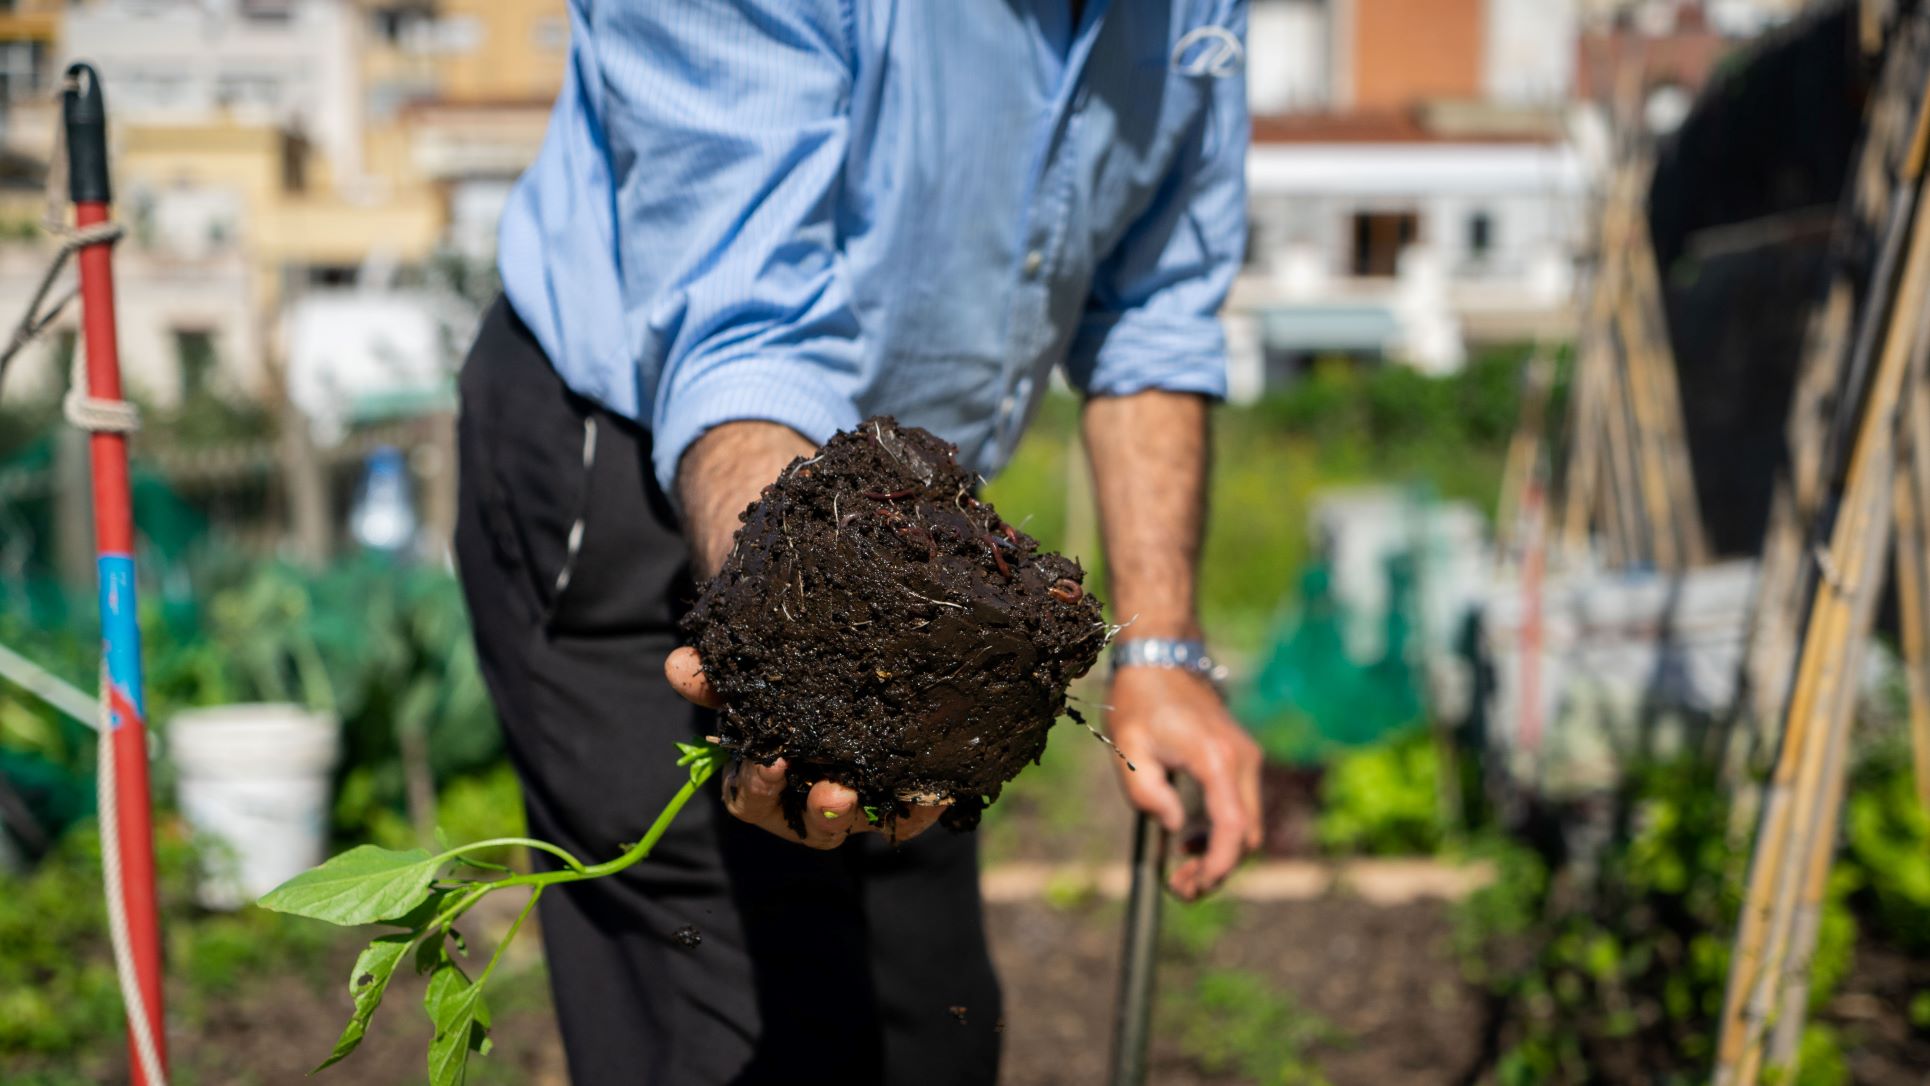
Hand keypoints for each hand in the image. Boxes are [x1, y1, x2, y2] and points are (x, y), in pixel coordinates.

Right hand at [664, 646, 948, 848]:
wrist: (847, 669)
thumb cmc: (783, 683)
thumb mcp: (749, 677)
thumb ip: (717, 676)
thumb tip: (679, 666)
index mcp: (768, 782)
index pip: (754, 797)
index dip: (758, 784)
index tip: (770, 761)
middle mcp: (814, 801)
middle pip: (817, 823)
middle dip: (824, 810)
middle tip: (834, 791)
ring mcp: (862, 803)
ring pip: (867, 820)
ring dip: (874, 809)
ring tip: (877, 790)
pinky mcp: (906, 797)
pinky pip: (916, 808)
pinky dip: (926, 801)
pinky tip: (939, 787)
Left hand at [1106, 666, 1263, 899]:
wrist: (1160, 657)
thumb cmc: (1139, 702)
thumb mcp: (1128, 749)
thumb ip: (1148, 794)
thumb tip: (1176, 828)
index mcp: (1216, 760)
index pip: (1233, 830)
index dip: (1217, 868)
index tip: (1190, 888)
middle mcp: (1242, 760)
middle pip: (1249, 835)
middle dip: (1219, 870)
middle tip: (1180, 885)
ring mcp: (1247, 757)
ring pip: (1249, 824)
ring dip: (1221, 853)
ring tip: (1182, 867)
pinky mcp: (1243, 757)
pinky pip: (1242, 806)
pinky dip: (1224, 831)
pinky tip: (1191, 838)